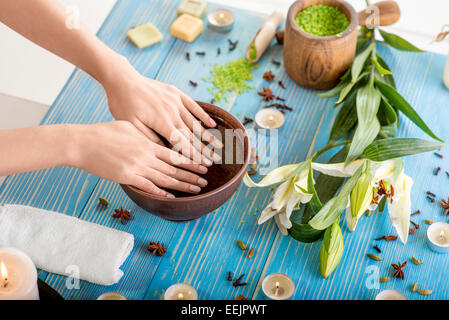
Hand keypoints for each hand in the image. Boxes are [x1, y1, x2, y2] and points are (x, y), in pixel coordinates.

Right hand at [69, 121, 208, 196]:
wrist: (82, 142)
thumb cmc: (103, 133)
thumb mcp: (128, 127)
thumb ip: (144, 135)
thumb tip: (156, 140)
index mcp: (147, 143)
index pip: (175, 152)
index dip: (191, 159)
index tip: (203, 164)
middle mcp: (145, 155)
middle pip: (174, 167)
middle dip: (192, 174)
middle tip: (206, 179)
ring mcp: (136, 166)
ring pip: (165, 178)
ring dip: (182, 184)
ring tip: (196, 189)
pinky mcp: (126, 176)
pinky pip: (147, 186)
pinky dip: (160, 192)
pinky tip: (171, 196)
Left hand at [102, 58, 221, 165]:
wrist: (123, 79)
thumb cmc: (123, 104)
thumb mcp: (131, 124)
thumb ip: (149, 138)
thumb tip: (164, 151)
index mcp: (162, 122)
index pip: (182, 143)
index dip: (195, 155)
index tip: (205, 164)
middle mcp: (173, 112)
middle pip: (192, 135)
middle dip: (205, 149)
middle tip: (216, 160)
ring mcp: (176, 101)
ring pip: (195, 122)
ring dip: (208, 135)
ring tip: (219, 145)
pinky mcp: (176, 93)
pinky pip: (193, 106)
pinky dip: (203, 115)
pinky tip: (212, 124)